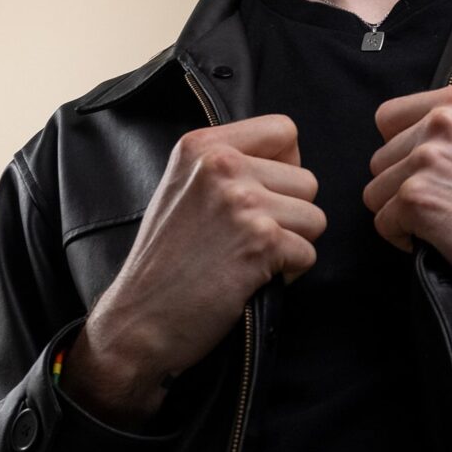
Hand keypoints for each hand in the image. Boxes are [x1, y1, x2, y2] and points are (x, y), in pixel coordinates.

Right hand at [62, 114, 325, 425]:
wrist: (136, 321)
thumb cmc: (163, 260)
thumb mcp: (183, 186)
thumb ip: (228, 162)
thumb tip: (290, 158)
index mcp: (202, 145)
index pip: (283, 130)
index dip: (285, 165)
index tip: (262, 192)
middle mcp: (222, 164)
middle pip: (306, 180)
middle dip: (289, 214)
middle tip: (248, 238)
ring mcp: (243, 202)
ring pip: (314, 217)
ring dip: (292, 244)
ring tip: (250, 257)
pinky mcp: (261, 242)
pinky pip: (308, 253)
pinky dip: (289, 273)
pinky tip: (252, 278)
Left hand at [363, 83, 451, 356]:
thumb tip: (445, 123)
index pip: (389, 116)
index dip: (399, 149)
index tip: (421, 171)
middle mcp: (441, 121)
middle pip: (380, 157)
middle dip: (401, 186)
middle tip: (439, 205)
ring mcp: (427, 158)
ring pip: (375, 191)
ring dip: (399, 214)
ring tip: (439, 224)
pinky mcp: (417, 198)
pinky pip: (382, 222)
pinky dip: (402, 238)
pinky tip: (436, 241)